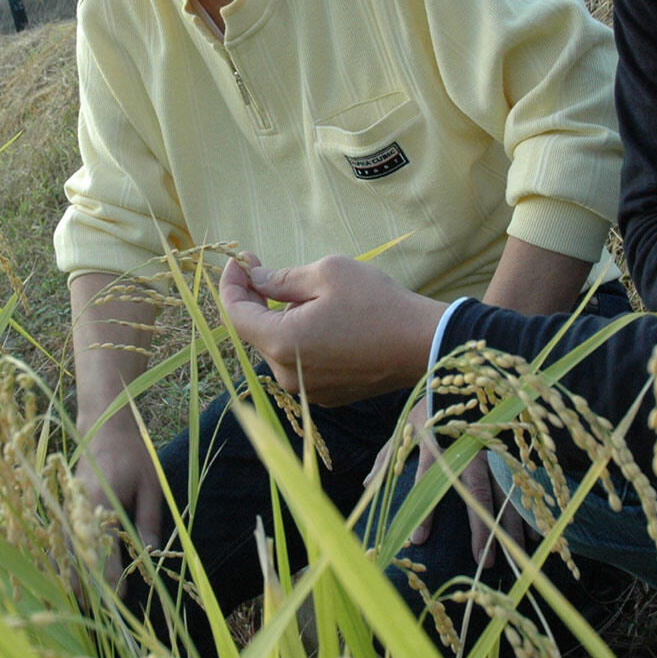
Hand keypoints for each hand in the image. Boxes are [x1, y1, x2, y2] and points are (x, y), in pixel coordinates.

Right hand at [74, 410, 163, 593]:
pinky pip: (64, 538)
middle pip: (79, 553)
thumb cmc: (132, 453)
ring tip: (83, 602)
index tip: (120, 596)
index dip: (111, 575)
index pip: (103, 547)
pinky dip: (67, 558)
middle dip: (88, 583)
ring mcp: (69, 506)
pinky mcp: (68, 505)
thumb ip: (149, 518)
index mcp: (99, 501)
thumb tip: (149, 552)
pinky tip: (72, 576)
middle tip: (98, 611)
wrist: (104, 425)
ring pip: (67, 548)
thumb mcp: (151, 484)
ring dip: (74, 574)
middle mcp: (78, 506)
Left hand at [218, 255, 447, 405]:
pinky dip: (301, 339)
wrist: (423, 344)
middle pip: (257, 332)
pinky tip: (322, 319)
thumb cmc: (378, 303)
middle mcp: (288, 374)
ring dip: (281, 320)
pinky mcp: (327, 396)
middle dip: (257, 300)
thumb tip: (255, 279)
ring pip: (279, 348)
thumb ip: (282, 278)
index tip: (240, 261)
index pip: (237, 314)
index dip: (233, 285)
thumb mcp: (328, 274)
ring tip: (305, 294)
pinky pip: (300, 363)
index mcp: (282, 343)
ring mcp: (307, 390)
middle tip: (266, 267)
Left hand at [365, 401, 526, 569]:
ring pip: (508, 489)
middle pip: (479, 493)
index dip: (424, 512)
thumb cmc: (430, 407)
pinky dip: (532, 504)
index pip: (430, 481)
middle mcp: (469, 448)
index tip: (420, 540)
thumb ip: (386, 459)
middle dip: (483, 529)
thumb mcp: (404, 429)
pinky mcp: (512, 446)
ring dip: (514, 522)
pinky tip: (539, 527)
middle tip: (485, 562)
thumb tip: (366, 487)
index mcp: (438, 442)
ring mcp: (494, 447)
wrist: (464, 374)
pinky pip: (524, 479)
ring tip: (520, 551)